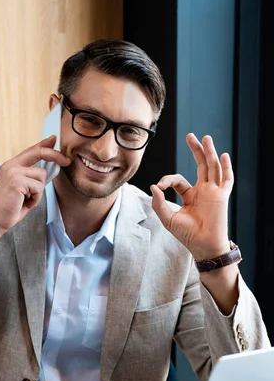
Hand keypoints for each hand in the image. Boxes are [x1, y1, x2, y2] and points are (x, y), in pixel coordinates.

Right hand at [0, 136, 69, 267]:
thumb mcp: (22, 190)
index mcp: (10, 166)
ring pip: (41, 176)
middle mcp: (11, 165)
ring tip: (26, 200)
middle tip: (66, 161)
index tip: (53, 138)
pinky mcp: (17, 181)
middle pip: (39, 153)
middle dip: (55, 156)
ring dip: (38, 192)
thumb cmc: (8, 208)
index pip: (31, 151)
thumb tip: (48, 170)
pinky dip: (35, 199)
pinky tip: (24, 203)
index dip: (44, 144)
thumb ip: (32, 178)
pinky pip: (39, 187)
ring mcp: (13, 172)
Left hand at [150, 133, 233, 259]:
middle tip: (191, 135)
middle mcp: (203, 191)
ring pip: (212, 167)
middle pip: (200, 165)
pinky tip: (223, 155)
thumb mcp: (167, 218)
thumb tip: (153, 186)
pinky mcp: (221, 196)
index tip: (160, 185)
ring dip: (209, 152)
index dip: (167, 179)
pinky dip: (226, 168)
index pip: (178, 180)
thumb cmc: (186, 235)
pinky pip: (226, 179)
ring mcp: (213, 192)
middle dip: (196, 150)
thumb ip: (159, 203)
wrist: (202, 246)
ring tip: (206, 137)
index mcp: (189, 196)